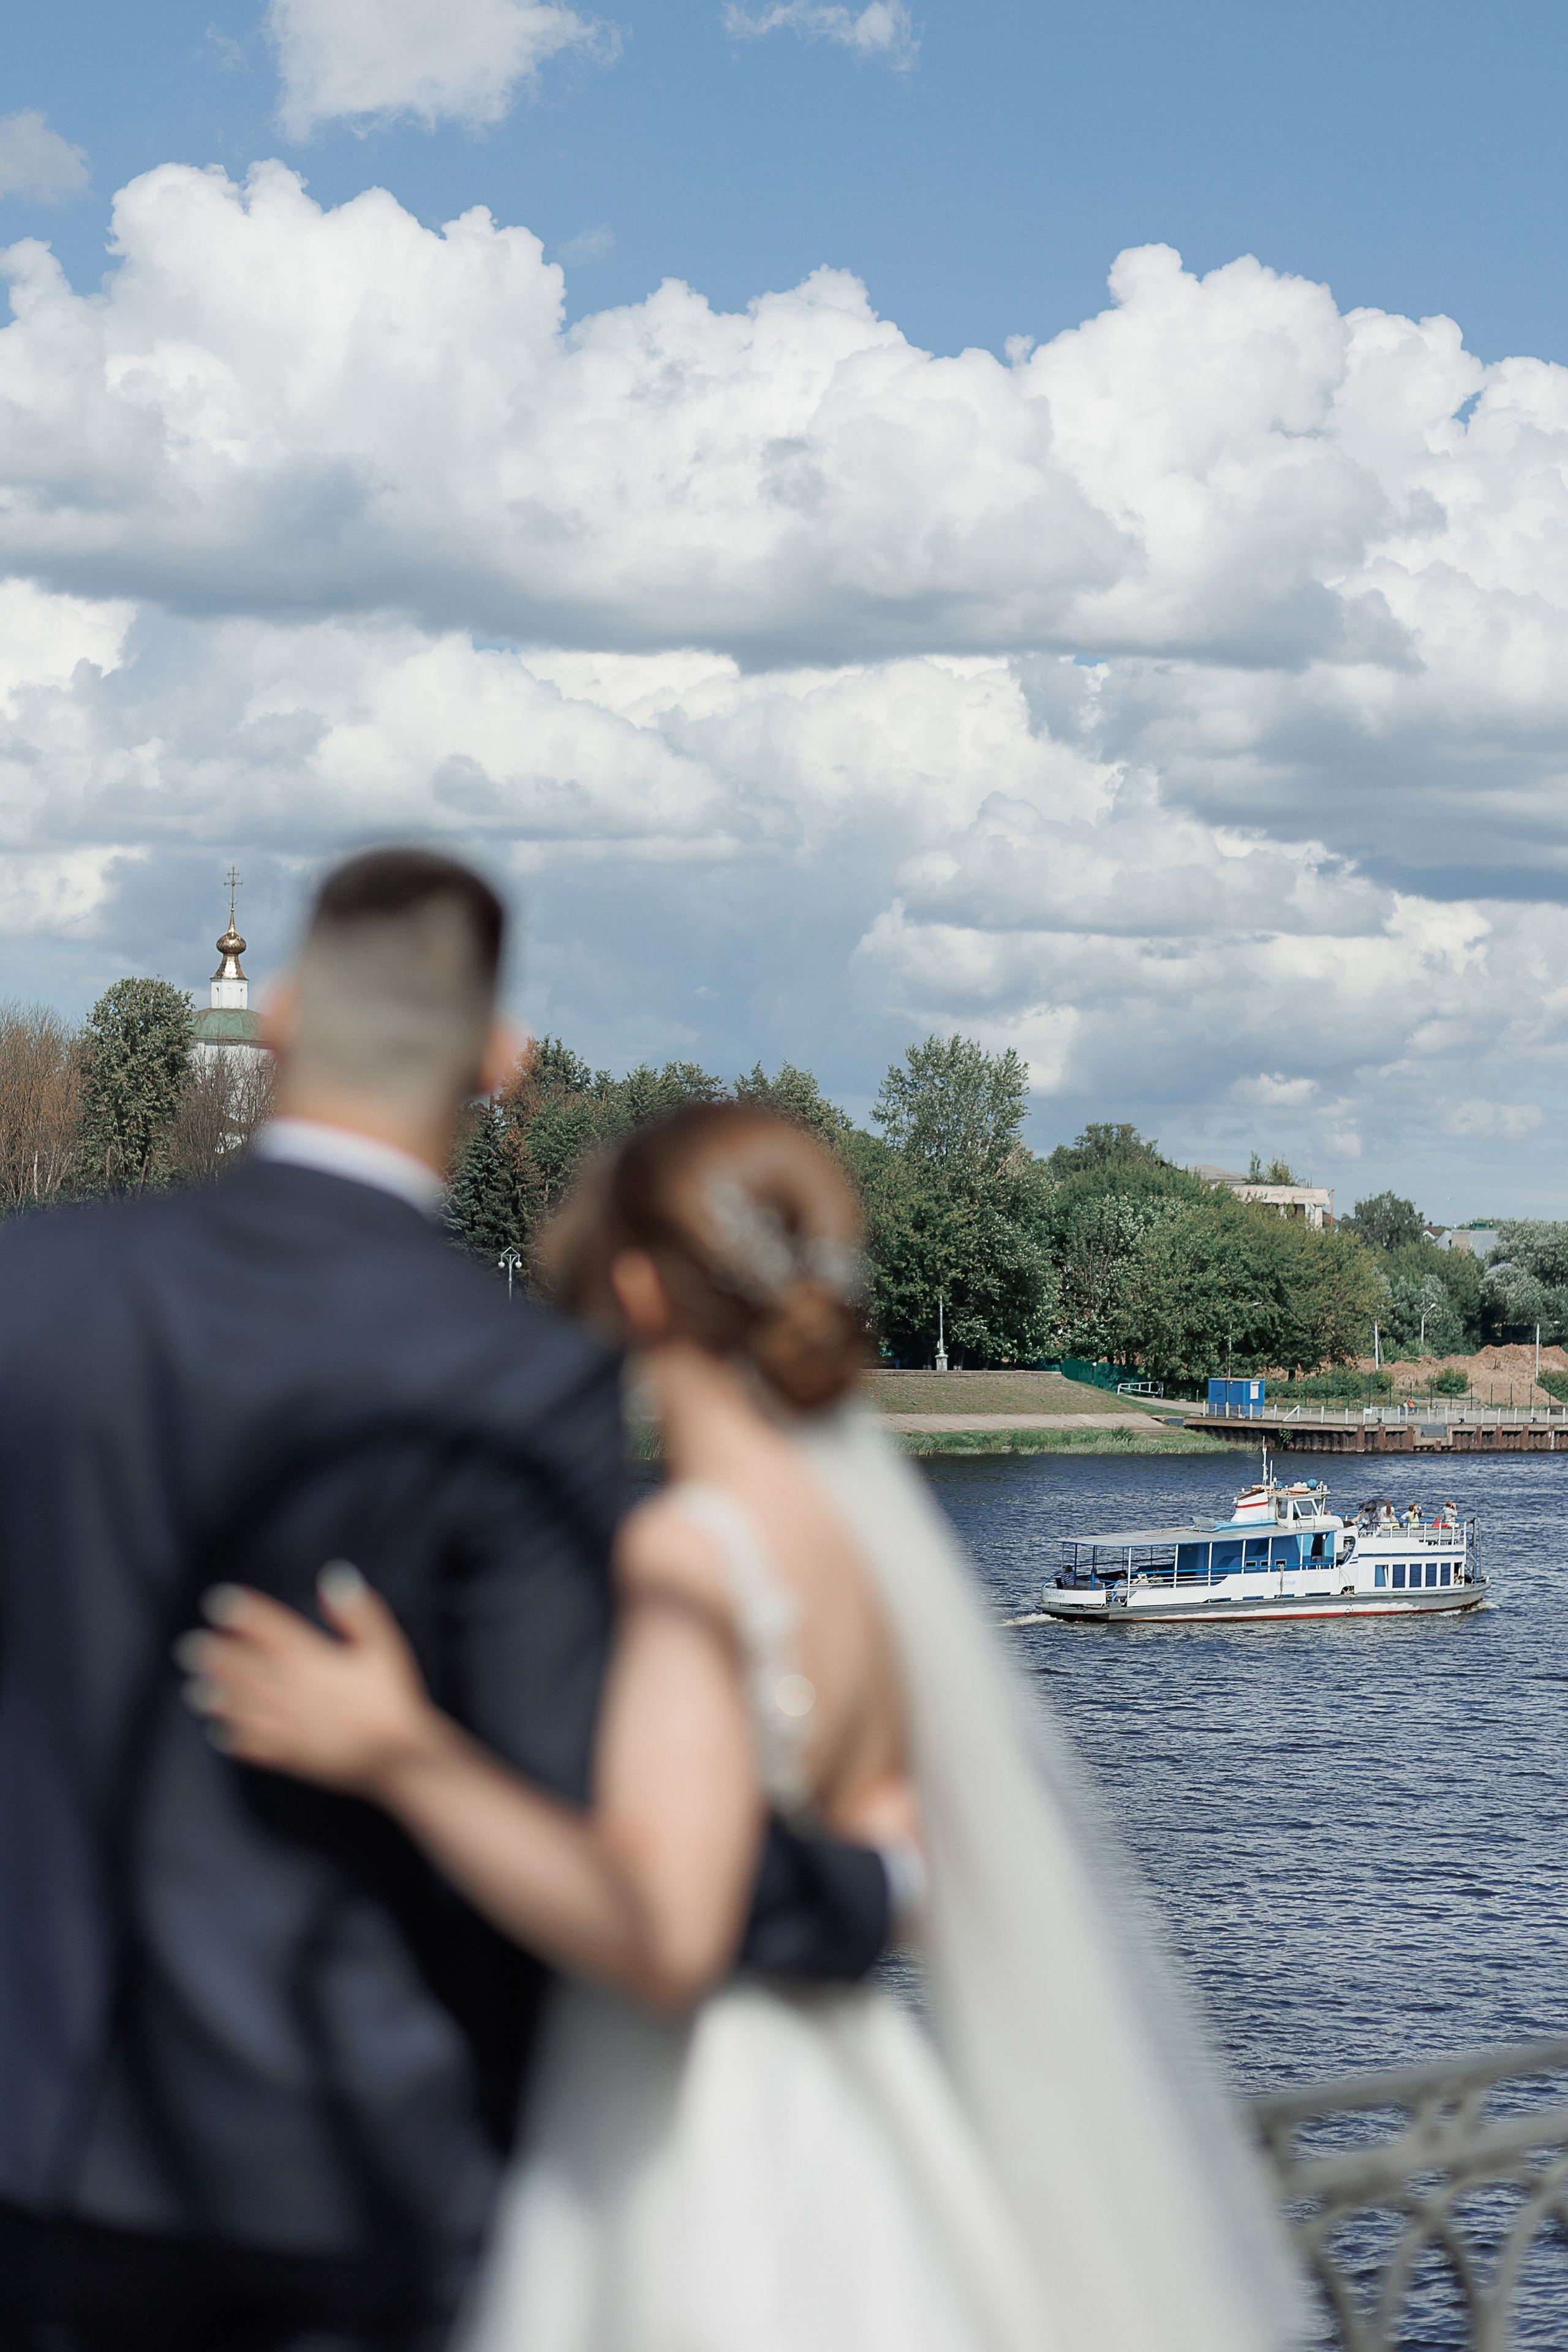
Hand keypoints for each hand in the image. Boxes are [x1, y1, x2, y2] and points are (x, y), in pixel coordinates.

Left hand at [176, 1564, 440, 1794]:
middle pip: (249, 1670)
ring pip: (247, 1708)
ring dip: (219, 1697)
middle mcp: (295, 1692)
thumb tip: (334, 1577)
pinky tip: (221, 1733)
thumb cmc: (394, 1698)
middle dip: (218, 1657)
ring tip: (194, 1689)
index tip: (220, 1603)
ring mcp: (292, 1726)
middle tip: (189, 1647)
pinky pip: (258, 1746)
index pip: (274, 1631)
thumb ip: (359, 1612)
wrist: (401, 1758)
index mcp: (315, 1661)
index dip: (247, 1615)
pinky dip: (237, 1739)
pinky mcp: (295, 1755)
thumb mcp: (386, 1647)